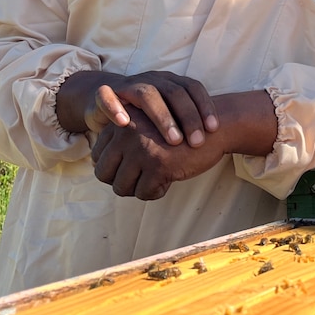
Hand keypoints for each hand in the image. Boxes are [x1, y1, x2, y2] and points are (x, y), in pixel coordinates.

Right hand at [57, 70, 217, 146]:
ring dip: (162, 116)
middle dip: (188, 117)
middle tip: (196, 142)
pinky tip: (125, 124)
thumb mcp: (169, 115)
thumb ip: (187, 124)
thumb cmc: (145, 114)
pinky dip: (115, 108)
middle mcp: (152, 80)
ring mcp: (129, 85)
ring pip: (147, 94)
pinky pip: (107, 96)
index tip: (214, 129)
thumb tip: (217, 142)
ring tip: (173, 140)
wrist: (106, 100)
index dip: (205, 106)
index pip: (193, 88)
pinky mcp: (105, 93)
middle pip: (174, 92)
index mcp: (170, 82)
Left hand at [91, 108, 225, 199]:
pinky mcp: (158, 163)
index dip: (117, 168)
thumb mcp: (146, 129)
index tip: (138, 164)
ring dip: (140, 188)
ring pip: (122, 187)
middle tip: (145, 177)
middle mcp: (127, 132)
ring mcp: (141, 147)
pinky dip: (157, 192)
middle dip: (123, 181)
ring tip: (159, 175)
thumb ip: (124, 142)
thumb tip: (99, 169)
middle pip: (103, 174)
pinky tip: (171, 177)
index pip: (98, 156)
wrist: (216, 128)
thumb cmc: (181, 131)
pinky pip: (144, 193)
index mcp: (122, 122)